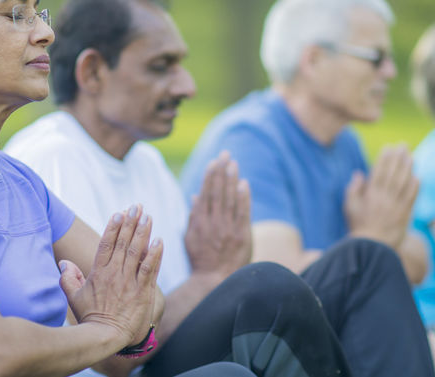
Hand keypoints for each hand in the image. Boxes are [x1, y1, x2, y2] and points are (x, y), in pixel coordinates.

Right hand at [59, 205, 162, 346]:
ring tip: (148, 216)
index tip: (119, 213)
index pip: (106, 244)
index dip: (113, 227)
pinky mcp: (142, 291)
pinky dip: (155, 254)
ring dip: (143, 232)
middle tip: (136, 206)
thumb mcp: (74, 297)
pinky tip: (159, 241)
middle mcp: (114, 273)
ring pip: (137, 251)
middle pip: (123, 242)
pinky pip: (149, 269)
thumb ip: (69, 278)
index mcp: (98, 272)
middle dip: (130, 222)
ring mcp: (128, 281)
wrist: (104, 337)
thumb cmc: (89, 317)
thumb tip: (63, 262)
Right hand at [185, 151, 251, 278]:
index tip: (213, 162)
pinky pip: (242, 213)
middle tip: (225, 155)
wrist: (214, 280)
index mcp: (199, 222)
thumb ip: (193, 217)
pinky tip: (243, 184)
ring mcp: (227, 229)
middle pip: (217, 192)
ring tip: (234, 164)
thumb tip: (195, 196)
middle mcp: (213, 223)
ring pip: (229, 199)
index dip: (209, 176)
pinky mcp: (241, 236)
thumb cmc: (201, 260)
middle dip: (221, 172)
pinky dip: (242, 198)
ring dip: (231, 180)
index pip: (205, 194)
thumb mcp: (191, 239)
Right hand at [344, 145, 418, 248]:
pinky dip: (414, 186)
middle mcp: (384, 198)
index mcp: (370, 195)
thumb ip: (353, 189)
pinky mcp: (404, 214)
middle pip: (393, 173)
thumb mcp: (350, 207)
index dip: (384, 158)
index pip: (379, 171)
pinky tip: (417, 177)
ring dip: (408, 168)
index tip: (388, 147)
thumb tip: (359, 174)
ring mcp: (395, 206)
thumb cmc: (359, 226)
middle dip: (398, 158)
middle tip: (403, 146)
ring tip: (411, 156)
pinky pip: (411, 197)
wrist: (372, 248)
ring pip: (403, 182)